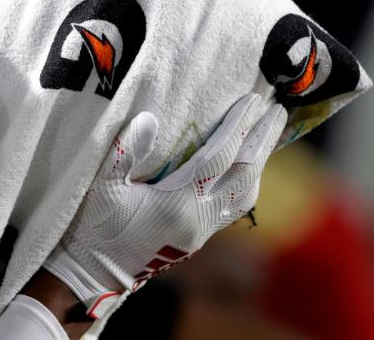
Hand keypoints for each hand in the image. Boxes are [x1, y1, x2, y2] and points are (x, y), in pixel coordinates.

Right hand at [43, 94, 286, 318]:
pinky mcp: (199, 238)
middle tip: (277, 111)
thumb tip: (148, 118)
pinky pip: (235, 207)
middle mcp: (199, 219)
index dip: (238, 126)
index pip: (219, 158)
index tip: (252, 100)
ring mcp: (202, 231)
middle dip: (263, 141)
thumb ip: (125, 152)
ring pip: (246, 195)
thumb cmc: (97, 228)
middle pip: (244, 176)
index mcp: (178, 203)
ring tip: (267, 136)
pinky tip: (244, 168)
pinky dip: (247, 182)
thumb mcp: (104, 188)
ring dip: (259, 163)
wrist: (96, 274)